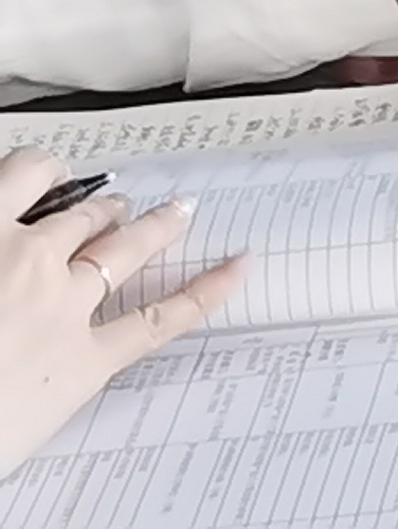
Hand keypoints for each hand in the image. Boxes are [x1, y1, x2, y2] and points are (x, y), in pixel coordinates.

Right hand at [0, 155, 239, 468]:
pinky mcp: (87, 360)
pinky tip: (238, 268)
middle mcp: (30, 260)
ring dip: (153, 226)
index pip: (27, 173)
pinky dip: (204, 292)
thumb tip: (0, 228)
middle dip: (100, 208)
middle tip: (113, 205)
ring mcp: (65, 308)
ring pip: (125, 248)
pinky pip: (157, 319)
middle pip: (80, 215)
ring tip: (176, 213)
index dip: (47, 173)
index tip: (53, 176)